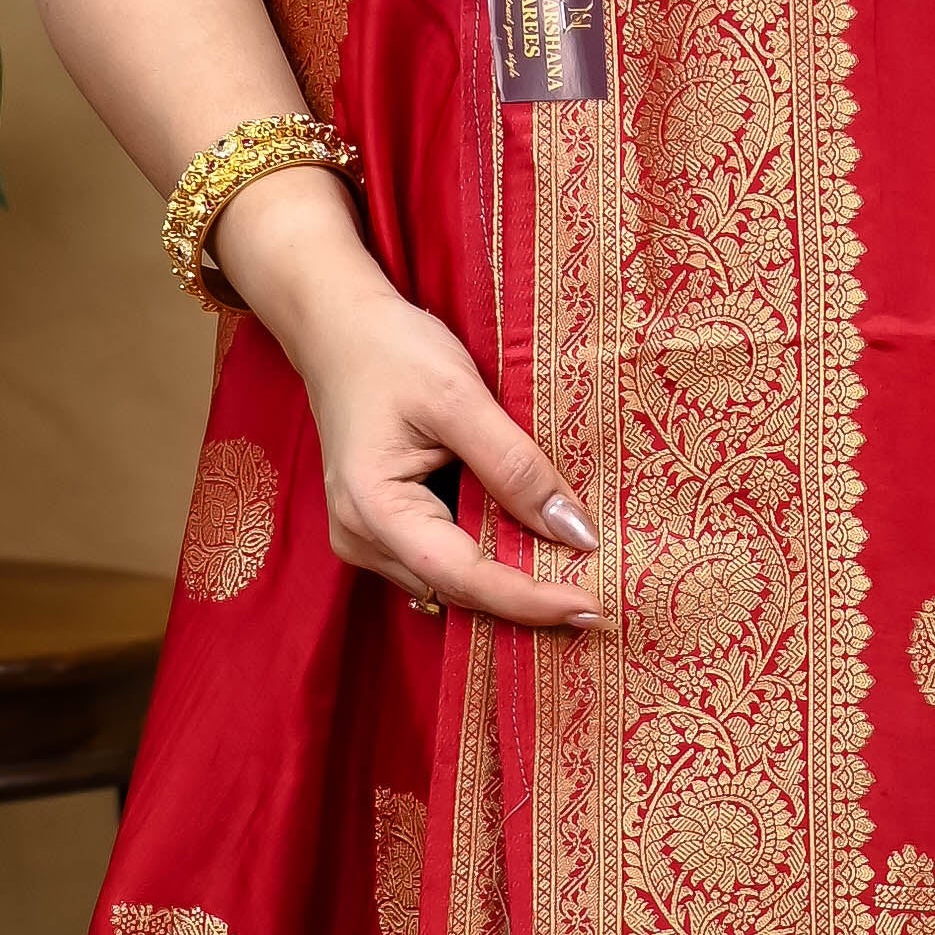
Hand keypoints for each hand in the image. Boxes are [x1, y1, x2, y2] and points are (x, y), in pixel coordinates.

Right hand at [213, 166, 596, 632]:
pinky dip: (487, 558)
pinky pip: (442, 561)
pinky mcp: (380, 528)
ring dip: (510, 581)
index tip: (591, 607)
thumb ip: (516, 467)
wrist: (336, 328)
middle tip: (599, 600)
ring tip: (574, 576)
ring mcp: (366, 538)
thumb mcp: (461, 398)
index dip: (530, 599)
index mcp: (374, 511)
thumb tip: (575, 532)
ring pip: (452, 582)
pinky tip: (530, 549)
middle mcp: (362, 539)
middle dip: (527, 598)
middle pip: (459, 590)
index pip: (464, 577)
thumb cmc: (390, 351)